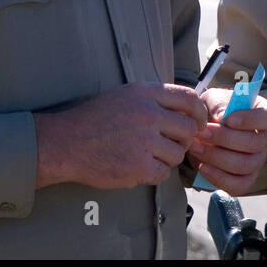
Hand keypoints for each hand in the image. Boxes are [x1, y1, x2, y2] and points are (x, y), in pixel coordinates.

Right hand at [36, 82, 208, 189]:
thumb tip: (187, 111)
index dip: (200, 113)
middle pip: (188, 130)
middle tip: (168, 144)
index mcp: (146, 94)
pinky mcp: (138, 166)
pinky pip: (163, 173)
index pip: (189, 98)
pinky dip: (153, 173)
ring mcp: (144, 141)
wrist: (66, 143)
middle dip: (183, 140)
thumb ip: (155, 100)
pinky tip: (137, 166)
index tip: (199, 122)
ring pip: (177, 154)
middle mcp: (148, 115)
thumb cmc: (95, 119)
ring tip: (145, 155)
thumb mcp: (125, 96)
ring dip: (166, 158)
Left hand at [186, 88, 266, 194]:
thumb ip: (218, 103)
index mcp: (266, 114)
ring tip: (196, 146)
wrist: (204, 128)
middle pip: (255, 144)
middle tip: (202, 132)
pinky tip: (202, 166)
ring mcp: (258, 161)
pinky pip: (238, 186)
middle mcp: (266, 139)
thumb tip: (222, 116)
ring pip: (245, 165)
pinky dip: (218, 178)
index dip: (252, 119)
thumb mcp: (214, 98)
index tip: (228, 119)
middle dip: (224, 139)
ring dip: (217, 157)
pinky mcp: (246, 179)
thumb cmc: (214, 109)